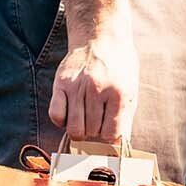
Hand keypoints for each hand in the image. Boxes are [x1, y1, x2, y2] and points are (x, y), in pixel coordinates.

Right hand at [49, 20, 138, 142]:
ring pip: (74, 128)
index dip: (110, 139)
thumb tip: (118, 148)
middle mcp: (97, 90)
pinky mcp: (61, 83)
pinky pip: (56, 115)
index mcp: (119, 93)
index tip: (108, 136)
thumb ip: (123, 118)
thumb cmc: (118, 67)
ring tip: (85, 119)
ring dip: (79, 129)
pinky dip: (62, 120)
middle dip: (95, 133)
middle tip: (96, 122)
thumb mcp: (130, 89)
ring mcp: (77, 86)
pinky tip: (71, 112)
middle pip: (91, 132)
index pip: (111, 133)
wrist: (100, 37)